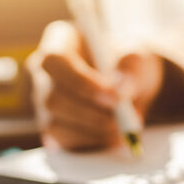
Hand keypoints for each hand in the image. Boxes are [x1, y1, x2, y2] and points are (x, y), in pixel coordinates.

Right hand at [27, 20, 161, 150]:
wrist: (132, 88)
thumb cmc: (129, 64)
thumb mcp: (139, 58)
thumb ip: (132, 70)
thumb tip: (121, 90)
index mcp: (59, 41)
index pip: (55, 61)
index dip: (80, 81)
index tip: (113, 96)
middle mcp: (44, 72)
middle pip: (53, 98)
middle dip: (91, 114)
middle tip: (124, 119)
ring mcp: (44, 101)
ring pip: (55, 124)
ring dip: (93, 131)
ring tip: (125, 127)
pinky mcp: (53, 126)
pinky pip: (63, 141)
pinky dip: (91, 142)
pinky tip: (113, 135)